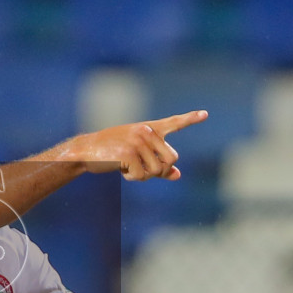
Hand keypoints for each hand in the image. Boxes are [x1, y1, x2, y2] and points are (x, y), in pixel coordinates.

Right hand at [60, 110, 207, 181]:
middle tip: (144, 169)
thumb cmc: (112, 152)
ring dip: (144, 175)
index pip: (173, 123)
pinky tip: (121, 170)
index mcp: (150, 128)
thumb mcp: (137, 155)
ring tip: (129, 167)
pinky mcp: (128, 153)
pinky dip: (133, 178)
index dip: (190, 119)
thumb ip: (159, 164)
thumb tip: (177, 175)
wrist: (86, 150)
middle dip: (160, 170)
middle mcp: (146, 131)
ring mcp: (138, 141)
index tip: (205, 114)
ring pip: (157, 170)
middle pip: (171, 159)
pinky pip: (142, 175)